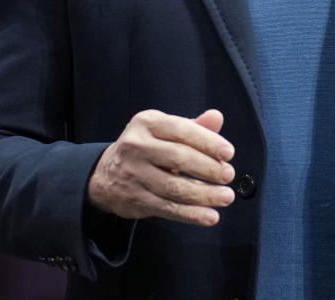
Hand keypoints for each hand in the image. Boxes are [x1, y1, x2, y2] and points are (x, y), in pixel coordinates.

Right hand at [86, 109, 236, 226]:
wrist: (106, 174)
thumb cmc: (146, 148)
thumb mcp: (164, 130)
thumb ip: (193, 126)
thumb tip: (217, 117)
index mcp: (147, 123)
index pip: (182, 130)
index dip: (208, 142)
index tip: (229, 153)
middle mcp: (136, 146)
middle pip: (178, 158)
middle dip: (208, 168)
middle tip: (228, 175)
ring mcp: (133, 174)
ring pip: (174, 187)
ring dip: (204, 194)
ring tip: (226, 197)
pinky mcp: (135, 199)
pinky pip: (167, 208)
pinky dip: (191, 214)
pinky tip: (210, 216)